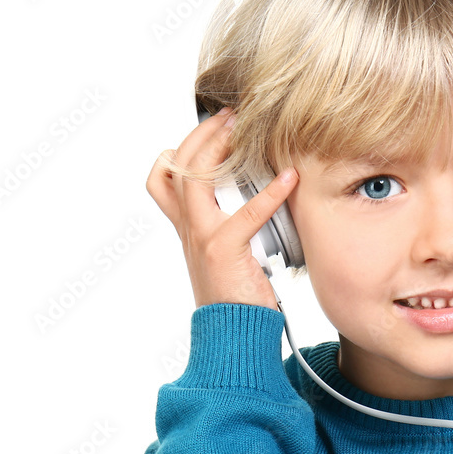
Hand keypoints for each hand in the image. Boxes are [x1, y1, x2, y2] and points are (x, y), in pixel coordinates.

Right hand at [146, 108, 299, 309]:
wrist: (234, 336)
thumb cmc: (239, 298)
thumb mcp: (228, 256)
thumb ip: (232, 226)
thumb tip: (259, 198)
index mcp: (188, 229)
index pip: (163, 178)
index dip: (180, 148)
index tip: (212, 127)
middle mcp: (189, 230)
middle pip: (175, 167)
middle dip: (200, 135)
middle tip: (229, 117)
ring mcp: (202, 239)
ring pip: (193, 180)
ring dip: (218, 149)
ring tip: (242, 130)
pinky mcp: (224, 251)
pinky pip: (247, 214)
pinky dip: (270, 193)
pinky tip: (289, 178)